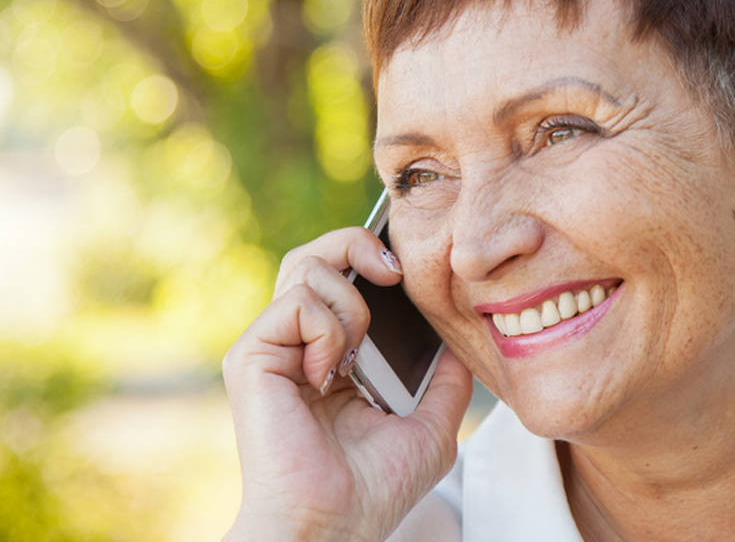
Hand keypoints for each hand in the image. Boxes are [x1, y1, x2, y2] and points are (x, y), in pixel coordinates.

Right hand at [222, 227, 472, 541]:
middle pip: (317, 255)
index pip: (343, 277)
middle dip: (359, 243)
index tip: (406, 269)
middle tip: (394, 272)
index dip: (372, 256)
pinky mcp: (251, 357)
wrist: (333, 526)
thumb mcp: (432, 427)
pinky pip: (297, 303)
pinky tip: (332, 372)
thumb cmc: (374, 489)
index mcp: (332, 356)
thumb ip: (447, 381)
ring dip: (351, 301)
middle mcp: (297, 345)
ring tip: (357, 355)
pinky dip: (329, 328)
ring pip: (306, 266)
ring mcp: (272, 348)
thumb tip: (460, 341)